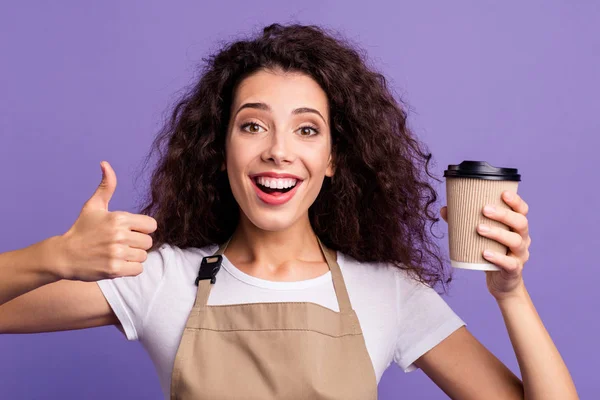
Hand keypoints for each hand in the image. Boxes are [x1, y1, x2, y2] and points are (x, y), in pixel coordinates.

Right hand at [58, 161, 157, 280]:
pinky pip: (138, 269)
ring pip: (143, 256)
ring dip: (133, 257)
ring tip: (117, 253)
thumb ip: (106, 186)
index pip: (151, 225)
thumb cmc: (82, 229)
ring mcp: (117, 253)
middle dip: (137, 243)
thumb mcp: (93, 205)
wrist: (64, 255)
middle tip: (120, 244)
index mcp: (119, 218)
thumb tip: (105, 164)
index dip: (142, 229)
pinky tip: (118, 263)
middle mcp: (120, 235)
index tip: (130, 231)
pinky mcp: (114, 269)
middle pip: (148, 242)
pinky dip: (130, 268)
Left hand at [440, 190, 531, 301]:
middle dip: (503, 214)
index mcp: (516, 227)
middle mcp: (522, 239)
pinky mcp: (514, 270)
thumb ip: (464, 223)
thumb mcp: (481, 237)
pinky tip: (484, 253)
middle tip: (484, 209)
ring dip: (497, 233)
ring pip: (515, 241)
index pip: (522, 211)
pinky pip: (509, 263)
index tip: (503, 193)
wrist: (501, 282)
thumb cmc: (491, 252)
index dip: (516, 201)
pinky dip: (497, 257)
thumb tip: (444, 209)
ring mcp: (520, 255)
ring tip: (479, 228)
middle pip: (520, 223)